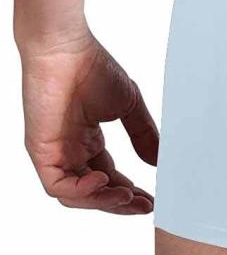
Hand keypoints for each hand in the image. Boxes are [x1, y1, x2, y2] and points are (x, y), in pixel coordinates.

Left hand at [20, 32, 158, 213]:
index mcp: (87, 141)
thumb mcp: (128, 106)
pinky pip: (58, 185)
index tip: (152, 199)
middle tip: (145, 206)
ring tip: (128, 197)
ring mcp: (54, 153)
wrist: (66, 49)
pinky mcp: (41, 151)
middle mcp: (70, 151)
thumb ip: (142, 135)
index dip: (130, 193)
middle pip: (94, 193)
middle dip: (120, 203)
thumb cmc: (91, 67)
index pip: (109, 179)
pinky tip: (104, 181)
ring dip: (103, 201)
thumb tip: (157, 162)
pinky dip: (82, 191)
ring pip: (76, 196)